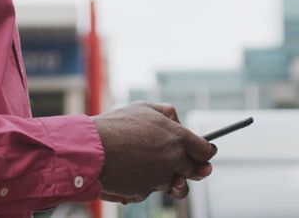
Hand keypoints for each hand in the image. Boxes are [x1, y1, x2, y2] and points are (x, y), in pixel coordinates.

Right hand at [92, 101, 216, 200]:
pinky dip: (148, 184)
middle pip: (195, 170)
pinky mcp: (148, 189)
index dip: (205, 153)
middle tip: (180, 164)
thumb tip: (178, 121)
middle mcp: (174, 158)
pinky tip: (136, 173)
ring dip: (172, 181)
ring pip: (177, 184)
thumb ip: (166, 113)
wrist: (93, 150)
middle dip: (191, 168)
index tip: (203, 154)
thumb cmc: (115, 127)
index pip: (205, 150)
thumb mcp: (143, 108)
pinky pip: (154, 189)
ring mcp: (162, 176)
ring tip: (159, 173)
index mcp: (177, 137)